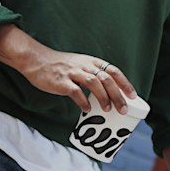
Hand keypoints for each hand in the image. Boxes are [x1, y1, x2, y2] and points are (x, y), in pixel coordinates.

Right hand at [0, 27, 134, 111]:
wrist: (36, 60)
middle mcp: (84, 65)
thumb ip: (92, 75)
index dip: (125, 83)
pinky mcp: (61, 81)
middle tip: (123, 109)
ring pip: (94, 83)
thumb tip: (107, 94)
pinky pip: (76, 92)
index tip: (133, 96)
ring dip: (103, 98)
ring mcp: (72, 73)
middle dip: (117, 95)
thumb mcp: (79, 64)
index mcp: (91, 61)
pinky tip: (87, 109)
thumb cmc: (59, 65)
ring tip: (108, 110)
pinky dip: (83, 101)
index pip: (113, 71)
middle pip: (106, 79)